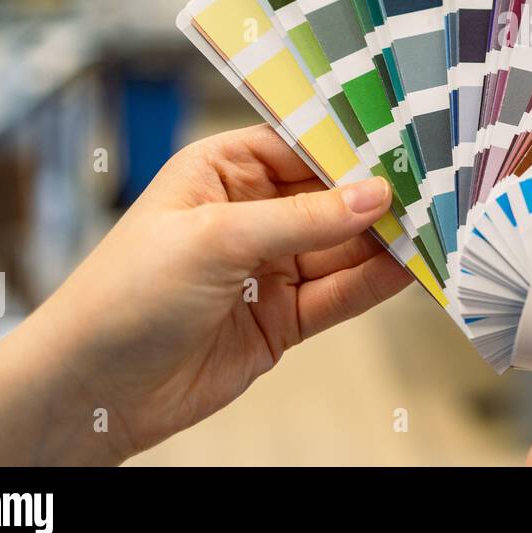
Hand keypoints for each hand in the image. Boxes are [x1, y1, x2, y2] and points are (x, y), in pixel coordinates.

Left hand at [0, 124, 409, 464]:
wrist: (88, 393)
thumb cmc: (125, 293)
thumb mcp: (214, 239)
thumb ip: (303, 219)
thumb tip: (377, 195)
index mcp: (222, 170)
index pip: (302, 143)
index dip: (353, 143)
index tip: (409, 139)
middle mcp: (251, 212)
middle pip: (332, 196)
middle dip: (381, 193)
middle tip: (440, 182)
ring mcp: (269, 267)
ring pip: (344, 246)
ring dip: (389, 239)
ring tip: (442, 224)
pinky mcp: (283, 318)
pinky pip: (340, 294)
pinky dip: (377, 283)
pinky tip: (414, 267)